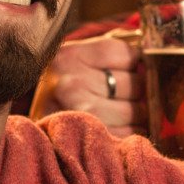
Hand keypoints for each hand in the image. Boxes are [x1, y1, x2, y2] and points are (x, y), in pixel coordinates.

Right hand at [31, 29, 145, 137]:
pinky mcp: (87, 140)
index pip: (127, 53)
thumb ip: (114, 44)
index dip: (136, 60)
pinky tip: (117, 126)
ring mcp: (78, 115)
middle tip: (123, 92)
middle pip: (134, 84)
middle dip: (137, 90)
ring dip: (137, 113)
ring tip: (121, 110)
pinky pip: (128, 134)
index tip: (131, 65)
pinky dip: (130, 131)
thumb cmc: (64, 84)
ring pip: (135, 111)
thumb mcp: (79, 56)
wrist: (33, 122)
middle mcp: (71, 84)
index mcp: (70, 56)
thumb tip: (151, 44)